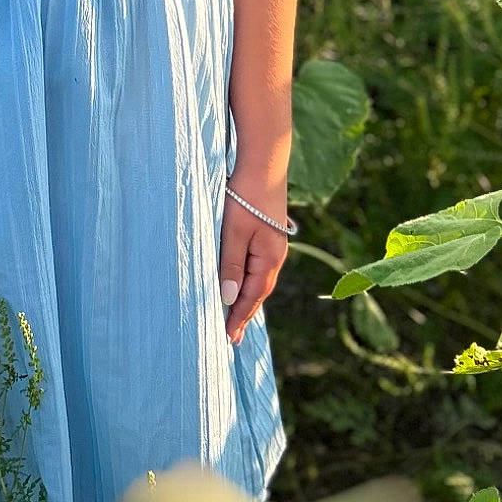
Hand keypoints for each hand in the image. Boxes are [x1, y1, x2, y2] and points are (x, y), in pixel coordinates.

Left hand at [218, 180, 289, 343]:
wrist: (264, 163)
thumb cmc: (246, 196)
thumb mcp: (234, 232)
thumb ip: (230, 265)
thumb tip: (228, 298)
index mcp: (268, 259)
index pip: (251, 297)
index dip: (238, 317)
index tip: (228, 338)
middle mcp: (274, 256)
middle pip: (257, 292)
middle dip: (244, 314)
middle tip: (231, 337)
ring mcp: (272, 245)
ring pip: (257, 280)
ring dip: (246, 299)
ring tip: (234, 317)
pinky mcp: (266, 234)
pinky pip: (256, 267)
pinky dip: (247, 281)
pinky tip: (241, 283)